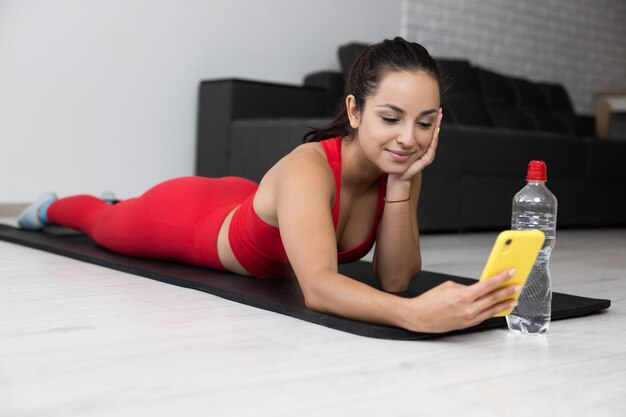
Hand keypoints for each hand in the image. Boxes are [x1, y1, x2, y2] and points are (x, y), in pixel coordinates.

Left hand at [394, 108, 442, 181]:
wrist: (398, 177)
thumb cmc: (396, 163)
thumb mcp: (398, 147)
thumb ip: (398, 138)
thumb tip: (395, 125)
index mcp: (420, 145)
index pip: (426, 130)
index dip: (429, 120)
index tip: (432, 109)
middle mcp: (425, 149)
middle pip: (433, 133)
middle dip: (436, 122)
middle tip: (439, 110)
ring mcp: (426, 154)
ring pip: (434, 138)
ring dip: (437, 128)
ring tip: (439, 117)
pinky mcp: (425, 160)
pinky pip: (431, 147)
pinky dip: (433, 139)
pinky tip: (435, 130)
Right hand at [399, 269, 520, 332]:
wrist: (419, 317)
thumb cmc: (430, 300)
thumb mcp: (448, 286)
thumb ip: (466, 287)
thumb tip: (478, 288)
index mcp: (464, 295)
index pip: (488, 285)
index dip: (502, 278)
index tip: (511, 272)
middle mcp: (469, 308)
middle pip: (494, 298)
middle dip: (508, 290)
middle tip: (518, 285)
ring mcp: (469, 318)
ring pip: (492, 309)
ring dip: (505, 303)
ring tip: (515, 299)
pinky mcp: (467, 324)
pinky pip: (485, 316)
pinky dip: (494, 311)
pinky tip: (500, 308)